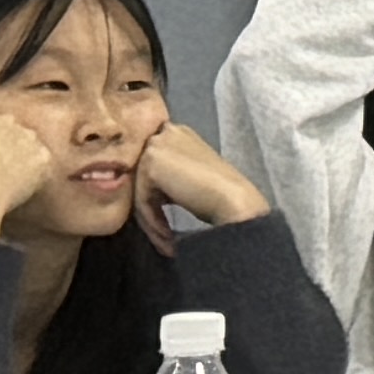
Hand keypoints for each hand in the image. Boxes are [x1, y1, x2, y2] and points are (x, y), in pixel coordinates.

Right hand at [0, 104, 59, 246]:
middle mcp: (5, 121)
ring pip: (28, 145)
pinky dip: (35, 174)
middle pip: (10, 129)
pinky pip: (41, 163)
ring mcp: (27, 137)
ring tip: (9, 181)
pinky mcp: (42, 156)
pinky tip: (21, 187)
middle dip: (5, 145)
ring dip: (22, 158)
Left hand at [132, 118, 267, 239]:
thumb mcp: (190, 173)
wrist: (233, 199)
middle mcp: (165, 133)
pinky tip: (168, 235)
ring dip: (152, 220)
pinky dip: (153, 220)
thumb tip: (148, 192)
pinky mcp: (150, 163)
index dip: (152, 194)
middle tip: (164, 236)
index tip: (163, 224)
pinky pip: (141, 199)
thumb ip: (169, 172)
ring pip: (140, 191)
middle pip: (142, 178)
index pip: (150, 165)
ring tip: (167, 241)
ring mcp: (156, 146)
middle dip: (149, 210)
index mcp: (177, 132)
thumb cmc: (220, 192)